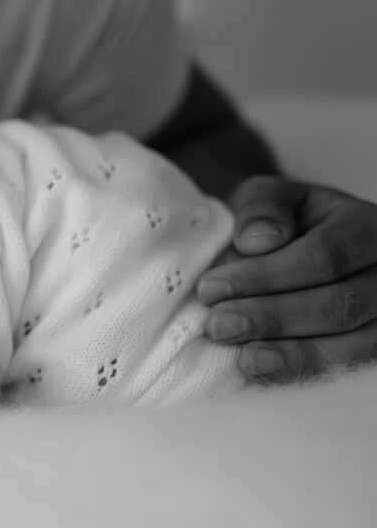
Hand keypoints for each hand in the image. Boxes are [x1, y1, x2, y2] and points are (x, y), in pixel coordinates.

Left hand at [197, 176, 376, 381]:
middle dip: (272, 318)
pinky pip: (351, 368)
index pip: (323, 256)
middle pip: (338, 304)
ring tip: (243, 358)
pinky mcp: (375, 348)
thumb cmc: (278, 221)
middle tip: (219, 326)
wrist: (294, 244)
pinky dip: (305, 373)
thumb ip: (261, 209)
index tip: (212, 289)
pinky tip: (265, 374)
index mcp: (364, 225)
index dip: (265, 277)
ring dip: (292, 355)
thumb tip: (257, 242)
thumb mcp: (265, 198)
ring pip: (353, 345)